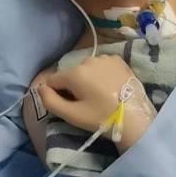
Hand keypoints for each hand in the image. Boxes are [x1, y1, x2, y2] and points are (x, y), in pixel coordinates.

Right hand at [39, 55, 153, 151]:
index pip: (53, 80)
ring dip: (88, 79)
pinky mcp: (118, 60)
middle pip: (71, 74)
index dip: (57, 93)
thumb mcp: (72, 115)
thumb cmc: (101, 118)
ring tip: (100, 96)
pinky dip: (101, 74)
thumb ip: (50, 101)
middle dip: (74, 86)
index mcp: (75, 73)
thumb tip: (39, 88)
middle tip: (87, 103)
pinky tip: (110, 87)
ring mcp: (105, 58)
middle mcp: (88, 60)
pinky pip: (101, 66)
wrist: (135, 118)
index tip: (70, 105)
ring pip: (86, 69)